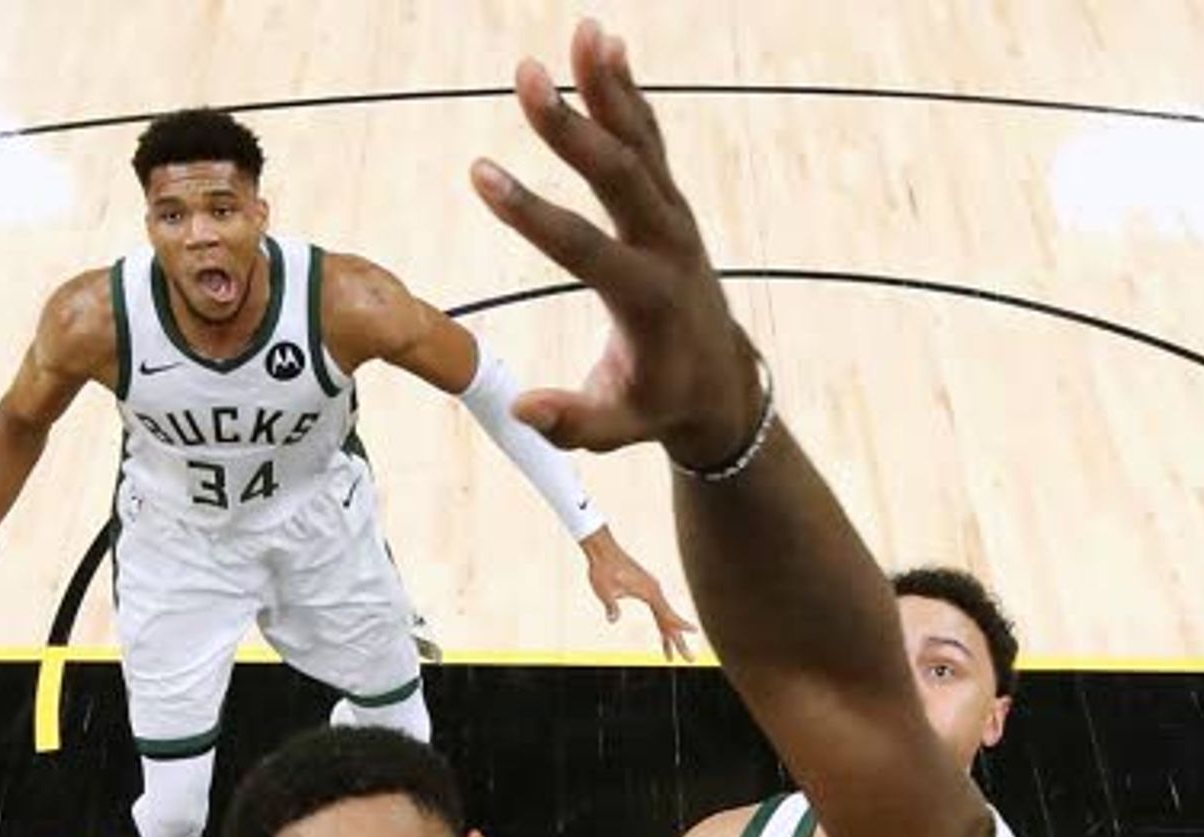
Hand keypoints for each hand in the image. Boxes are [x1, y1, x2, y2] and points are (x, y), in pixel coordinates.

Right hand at [469, 24, 762, 469]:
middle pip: (618, 179)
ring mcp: (673, 220)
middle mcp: (667, 248)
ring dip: (609, 89)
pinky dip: (628, 94)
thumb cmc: (660, 406)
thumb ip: (573, 421)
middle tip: (527, 77)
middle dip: (571, 129)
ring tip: (583, 31)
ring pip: (640, 145)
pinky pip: (649, 141)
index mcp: (648, 301)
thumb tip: (522, 410)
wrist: (723, 385)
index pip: (584, 250)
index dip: (531, 213)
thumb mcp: (620, 429)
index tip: (480, 174)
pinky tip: (605, 46)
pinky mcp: (671, 204)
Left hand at [582, 529, 698, 659]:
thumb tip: (613, 620)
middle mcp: (654, 590)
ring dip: (669, 636)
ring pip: (664, 616)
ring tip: (673, 657)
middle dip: (678, 641)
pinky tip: (663, 634)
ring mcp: (651, 589)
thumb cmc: (602, 569)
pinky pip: (658, 610)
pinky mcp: (646, 588)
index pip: (667, 612)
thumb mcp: (604, 591)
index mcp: (649, 591)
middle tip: (690, 659)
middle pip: (669, 619)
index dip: (680, 624)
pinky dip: (662, 624)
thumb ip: (611, 606)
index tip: (694, 632)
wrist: (601, 549)